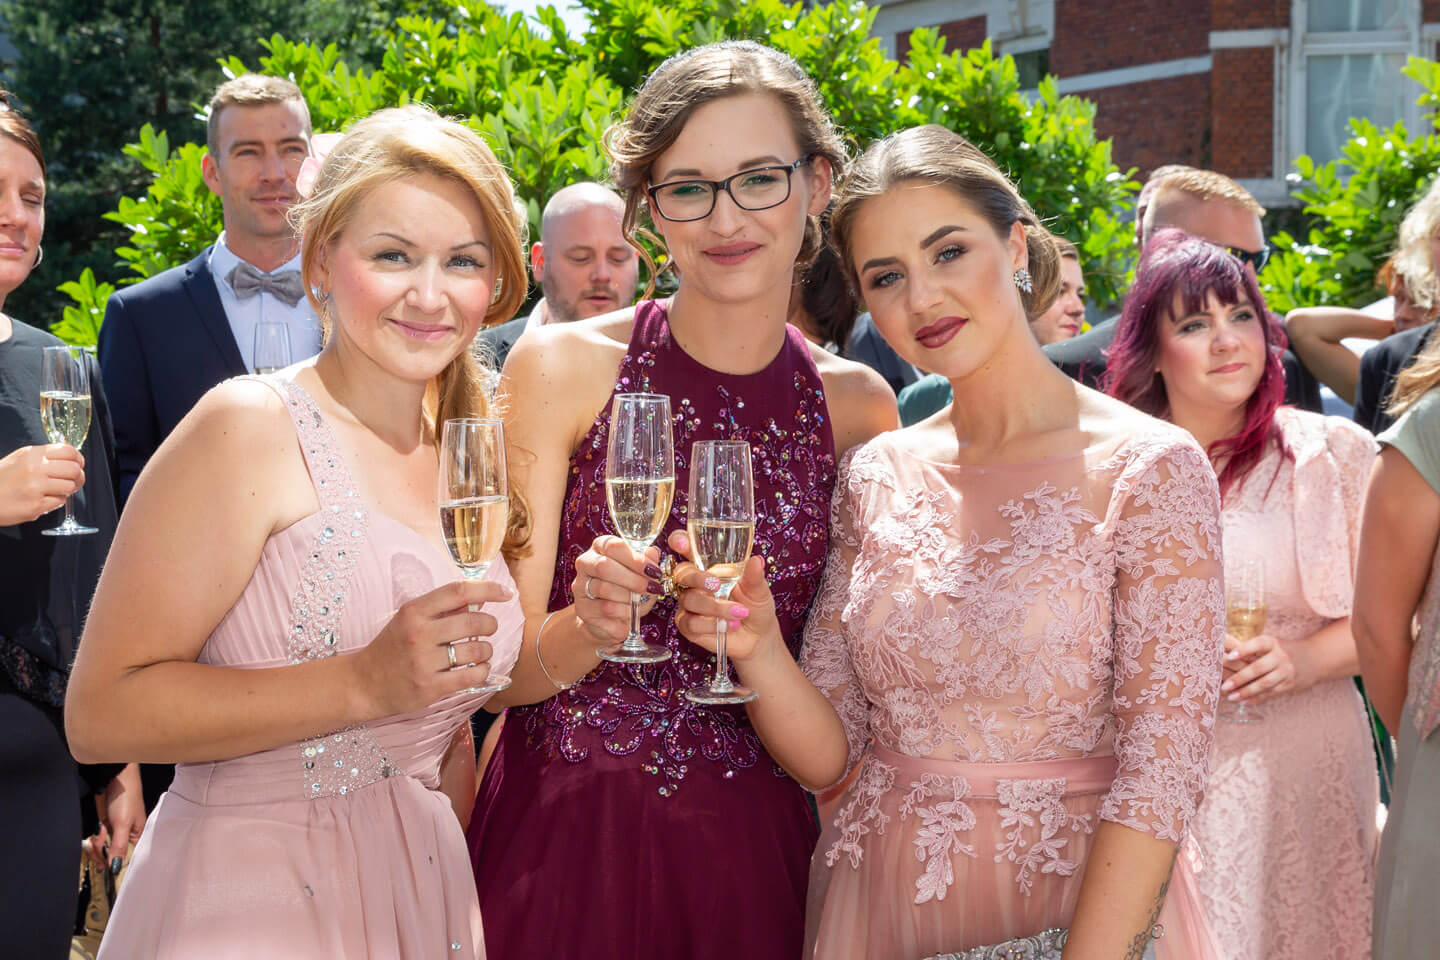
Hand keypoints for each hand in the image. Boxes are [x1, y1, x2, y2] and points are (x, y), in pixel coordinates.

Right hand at [0, 443, 82, 525]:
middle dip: (77, 476)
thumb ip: (44, 456)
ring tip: (54, 490)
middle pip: (74, 470)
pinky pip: (60, 501)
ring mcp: (36, 487)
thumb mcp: (20, 458)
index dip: (78, 459)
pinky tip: (43, 498)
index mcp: (32, 454)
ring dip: (66, 490)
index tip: (78, 464)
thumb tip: (72, 458)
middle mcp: (35, 468)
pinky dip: (55, 501)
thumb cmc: (2, 478)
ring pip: (70, 486)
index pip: (69, 451)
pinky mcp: (36, 505)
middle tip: (71, 480)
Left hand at [85, 763, 144, 873]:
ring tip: (99, 834)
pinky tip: (97, 829)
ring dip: (97, 844)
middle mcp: (125, 836)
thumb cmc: (127, 797)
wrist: (114, 778)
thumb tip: (116, 868)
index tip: (109, 871)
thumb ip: (119, 847)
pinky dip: (94, 837)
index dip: (119, 865)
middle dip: (103, 854)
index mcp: (137, 836)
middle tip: (98, 851)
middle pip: (112, 856)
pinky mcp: (102, 826)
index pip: (129, 858)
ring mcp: (113, 831)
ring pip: (101, 849)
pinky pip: (95, 839)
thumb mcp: (123, 824)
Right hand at [351, 578, 508, 715]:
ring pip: (477, 650)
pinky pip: (471, 676)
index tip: (506, 593)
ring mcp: (424, 662)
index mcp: (414, 611)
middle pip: (474, 621)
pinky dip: (482, 671)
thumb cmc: (391, 648)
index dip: (488, 589)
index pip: (459, 591)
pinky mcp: (430, 687)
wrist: (363, 684)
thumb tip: (480, 599)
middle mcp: (419, 634)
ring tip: (481, 652)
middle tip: (488, 628)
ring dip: (487, 650)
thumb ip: (442, 609)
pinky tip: (478, 669)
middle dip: (490, 624)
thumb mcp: (409, 620)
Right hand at [570, 535, 662, 644]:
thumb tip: (653, 553)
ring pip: (604, 589)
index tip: (654, 571)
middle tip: (651, 588)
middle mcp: (585, 564)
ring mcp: (580, 587)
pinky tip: (631, 613)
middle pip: (603, 566)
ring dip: (629, 597)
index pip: (613, 545)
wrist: (609, 618)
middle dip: (632, 579)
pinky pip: (605, 609)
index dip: (635, 559)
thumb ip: (646, 561)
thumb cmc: (626, 589)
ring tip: (640, 601)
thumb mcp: (640, 573)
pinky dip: (624, 612)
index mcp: (600, 547)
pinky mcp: (582, 609)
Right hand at [668, 529, 782, 666]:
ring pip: (689, 600)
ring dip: (715, 607)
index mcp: (709, 566)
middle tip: (715, 585)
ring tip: (739, 612)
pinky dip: (711, 624)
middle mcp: (695, 584)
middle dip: (696, 578)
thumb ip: (754, 576)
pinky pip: (690, 622)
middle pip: (681, 573)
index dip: (679, 541)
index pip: (688, 549)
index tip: (681, 543)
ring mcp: (690, 604)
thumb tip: (757, 560)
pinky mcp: (689, 626)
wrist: (758, 636)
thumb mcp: (759, 589)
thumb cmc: (755, 606)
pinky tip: (729, 625)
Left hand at [1222, 633, 1302, 703]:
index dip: (1244, 649)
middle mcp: (1281, 657)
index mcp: (1273, 643)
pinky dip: (1256, 698)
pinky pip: (1271, 693)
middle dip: (1240, 678)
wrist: (1313, 658)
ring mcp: (1286, 672)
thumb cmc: (1280, 650)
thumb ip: (1251, 648)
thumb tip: (1223, 649)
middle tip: (1224, 686)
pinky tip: (1243, 701)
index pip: (1258, 644)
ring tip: (1231, 697)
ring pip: (1264, 683)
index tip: (1230, 656)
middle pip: (1258, 668)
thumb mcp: (1270, 643)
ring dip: (1246, 692)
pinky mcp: (1289, 685)